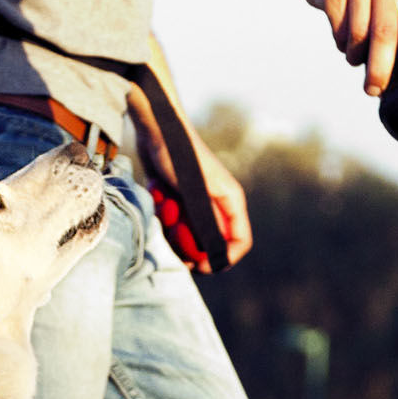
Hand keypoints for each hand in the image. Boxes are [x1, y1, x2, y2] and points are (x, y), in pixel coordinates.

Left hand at [133, 103, 251, 271]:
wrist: (158, 132)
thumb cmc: (179, 157)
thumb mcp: (195, 192)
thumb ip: (209, 222)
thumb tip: (216, 252)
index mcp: (230, 201)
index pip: (239, 241)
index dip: (223, 259)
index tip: (200, 266)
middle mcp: (218, 204)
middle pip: (212, 243)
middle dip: (192, 248)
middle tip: (174, 243)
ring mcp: (199, 202)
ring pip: (190, 236)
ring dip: (174, 231)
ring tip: (166, 209)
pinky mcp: (181, 200)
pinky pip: (175, 223)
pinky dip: (165, 218)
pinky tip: (160, 198)